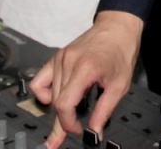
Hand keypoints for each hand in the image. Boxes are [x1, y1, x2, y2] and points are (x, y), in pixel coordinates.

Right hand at [31, 10, 143, 147]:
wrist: (117, 29)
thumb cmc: (121, 53)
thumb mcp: (119, 85)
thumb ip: (104, 110)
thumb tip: (94, 131)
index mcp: (85, 68)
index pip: (64, 104)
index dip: (68, 123)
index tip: (77, 129)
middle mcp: (68, 62)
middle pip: (56, 102)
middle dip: (64, 121)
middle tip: (71, 132)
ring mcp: (60, 58)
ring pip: (50, 95)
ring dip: (58, 109)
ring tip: (70, 116)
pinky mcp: (56, 57)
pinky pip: (39, 80)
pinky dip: (43, 93)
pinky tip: (53, 99)